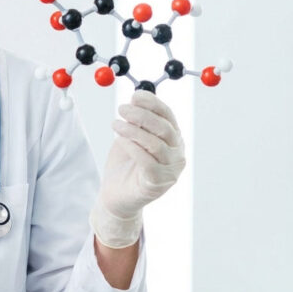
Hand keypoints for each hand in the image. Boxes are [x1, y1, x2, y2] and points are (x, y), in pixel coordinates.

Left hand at [90, 90, 185, 247]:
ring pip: (156, 145)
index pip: (168, 116)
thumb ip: (136, 120)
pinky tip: (119, 140)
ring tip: (115, 124)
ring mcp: (170, 171)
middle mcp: (177, 154)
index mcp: (173, 139)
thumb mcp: (130, 137)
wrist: (115, 196)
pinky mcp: (157, 183)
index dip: (153, 103)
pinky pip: (147, 161)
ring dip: (134, 130)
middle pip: (165, 129)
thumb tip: (137, 96)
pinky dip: (132, 147)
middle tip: (122, 108)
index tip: (135, 95)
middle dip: (142, 115)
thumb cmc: (124, 164)